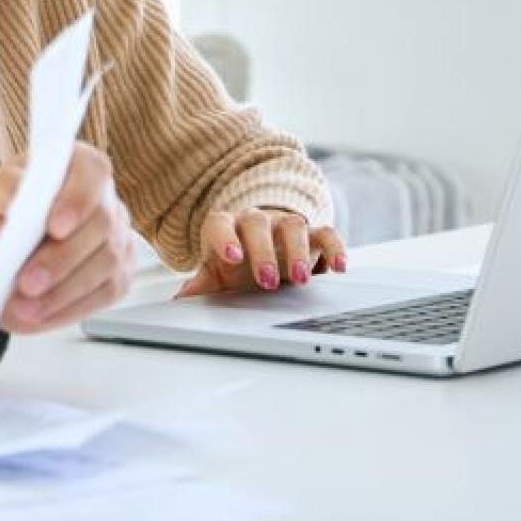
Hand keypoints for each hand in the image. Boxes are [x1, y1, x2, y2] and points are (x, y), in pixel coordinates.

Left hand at [0, 143, 134, 341]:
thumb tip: (19, 187)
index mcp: (70, 165)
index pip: (91, 170)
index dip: (78, 198)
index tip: (54, 227)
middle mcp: (101, 199)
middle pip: (102, 224)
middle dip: (62, 258)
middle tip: (26, 283)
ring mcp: (114, 238)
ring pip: (106, 263)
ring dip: (62, 289)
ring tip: (24, 305)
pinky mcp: (115, 276)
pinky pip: (105, 293)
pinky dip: (69, 307)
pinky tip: (40, 312)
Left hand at [174, 209, 347, 296]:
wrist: (261, 245)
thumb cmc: (236, 261)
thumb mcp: (217, 273)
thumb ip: (202, 284)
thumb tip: (181, 300)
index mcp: (226, 227)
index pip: (220, 224)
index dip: (225, 238)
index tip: (232, 257)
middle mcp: (255, 221)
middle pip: (257, 224)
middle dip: (263, 251)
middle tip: (267, 280)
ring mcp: (284, 224)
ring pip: (293, 225)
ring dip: (298, 251)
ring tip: (300, 279)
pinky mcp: (312, 233)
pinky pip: (326, 233)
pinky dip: (334, 248)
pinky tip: (339, 267)